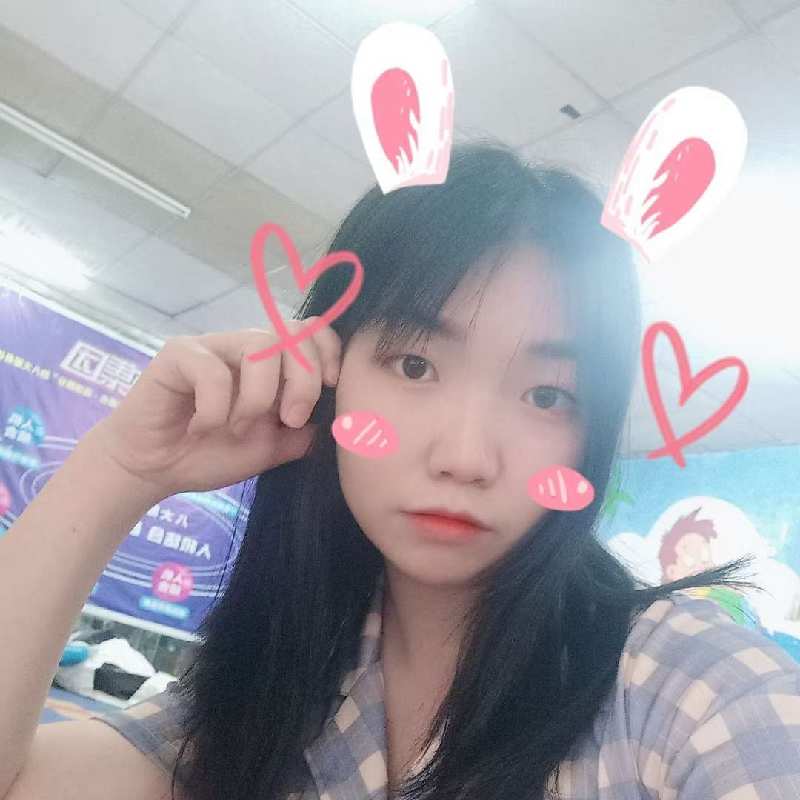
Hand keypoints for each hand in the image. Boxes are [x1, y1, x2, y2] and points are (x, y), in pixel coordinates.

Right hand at [84, 320, 339, 498]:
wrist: (153, 470)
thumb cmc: (209, 454)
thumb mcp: (270, 449)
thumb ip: (302, 432)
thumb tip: (336, 419)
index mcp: (272, 364)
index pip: (311, 330)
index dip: (329, 351)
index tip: (331, 387)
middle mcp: (246, 346)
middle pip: (294, 333)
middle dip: (303, 379)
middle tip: (290, 419)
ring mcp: (213, 345)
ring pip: (259, 347)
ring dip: (258, 397)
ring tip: (236, 429)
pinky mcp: (179, 353)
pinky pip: (213, 370)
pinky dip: (216, 409)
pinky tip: (200, 427)